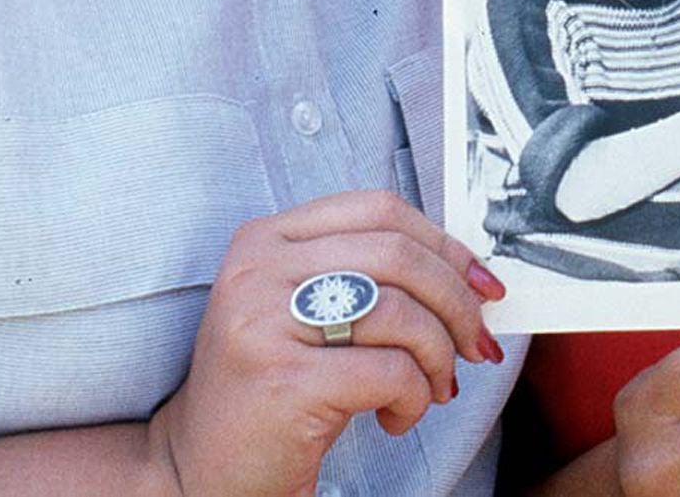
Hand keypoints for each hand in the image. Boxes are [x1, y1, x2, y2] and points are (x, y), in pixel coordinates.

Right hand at [145, 190, 505, 496]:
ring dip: (438, 358)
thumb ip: (368, 276)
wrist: (199, 468)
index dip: (443, 244)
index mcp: (265, 238)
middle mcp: (258, 270)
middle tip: (475, 343)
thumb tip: (469, 273)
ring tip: (431, 390)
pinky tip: (394, 418)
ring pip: (401, 314)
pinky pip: (390, 373)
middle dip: (457, 302)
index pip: (379, 210)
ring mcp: (264, 323)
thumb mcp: (307, 311)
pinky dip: (414, 398)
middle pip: (398, 256)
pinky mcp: (285, 382)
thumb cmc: (271, 388)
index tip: (480, 282)